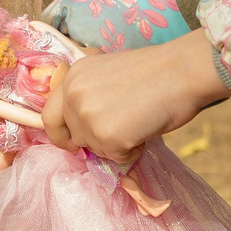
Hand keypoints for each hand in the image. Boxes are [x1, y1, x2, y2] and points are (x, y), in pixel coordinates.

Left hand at [43, 35, 230, 163]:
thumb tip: (85, 128)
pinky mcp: (107, 136)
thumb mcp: (107, 74)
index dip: (61, 134)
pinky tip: (145, 130)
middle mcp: (74, 95)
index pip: (50, 116)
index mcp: (73, 76)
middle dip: (95, 141)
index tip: (74, 143)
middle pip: (74, 137)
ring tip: (139, 122)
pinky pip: (116, 158)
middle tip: (120, 132)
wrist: (181, 72)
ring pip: (96, 149)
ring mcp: (87, 116)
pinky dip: (133, 152)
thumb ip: (90, 96)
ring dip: (117, 145)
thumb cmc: (155, 71)